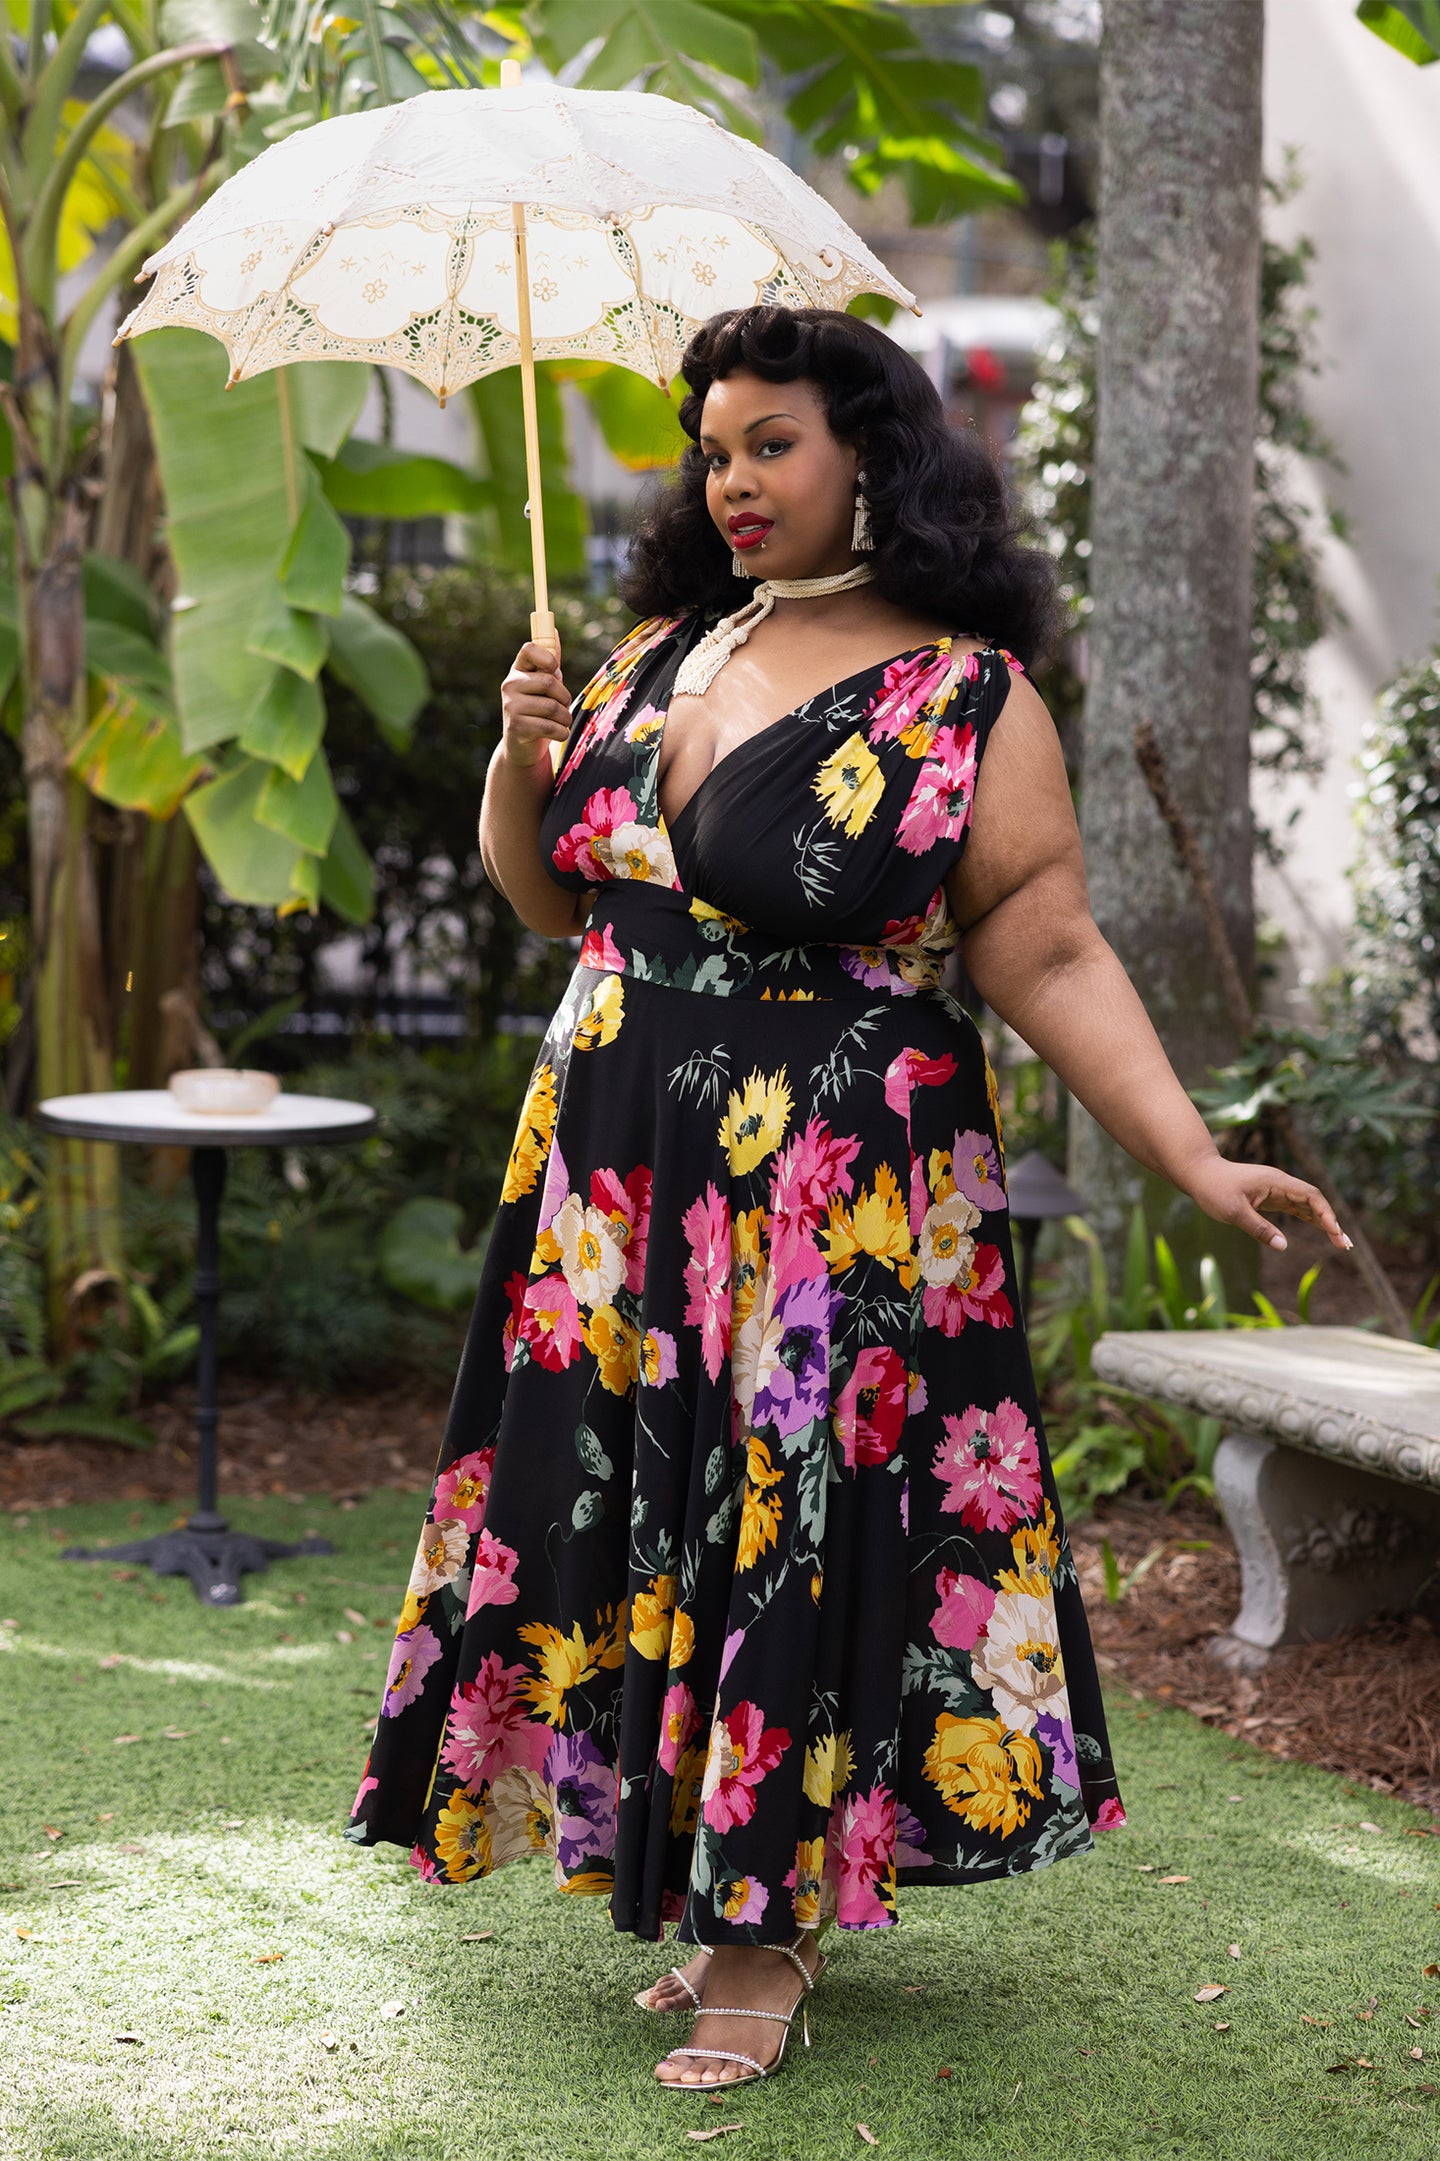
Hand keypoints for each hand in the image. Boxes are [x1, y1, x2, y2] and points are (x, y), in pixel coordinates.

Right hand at [500, 637, 569, 768]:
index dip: (547, 657)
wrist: (522, 747)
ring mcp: (511, 706)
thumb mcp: (545, 686)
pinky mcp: (516, 727)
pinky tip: (558, 734)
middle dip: (564, 697)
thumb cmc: (538, 711)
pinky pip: (550, 726)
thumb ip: (550, 663)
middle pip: (549, 682)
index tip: (554, 670)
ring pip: (552, 707)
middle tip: (563, 707)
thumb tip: (554, 632)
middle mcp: (510, 685)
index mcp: (518, 670)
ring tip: (562, 723)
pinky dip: (561, 733)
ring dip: (565, 718)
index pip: (529, 649)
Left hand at [1182, 1153, 1351, 1253]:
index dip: (1325, 1213)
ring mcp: (1276, 1191)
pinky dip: (1309, 1219)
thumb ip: (1259, 1229)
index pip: (1310, 1195)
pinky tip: (1321, 1230)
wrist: (1198, 1174)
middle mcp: (1280, 1184)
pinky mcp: (1270, 1198)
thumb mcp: (1234, 1212)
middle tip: (1344, 1244)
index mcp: (1276, 1182)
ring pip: (1307, 1206)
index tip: (1334, 1231)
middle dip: (1331, 1221)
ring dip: (1323, 1222)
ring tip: (1339, 1242)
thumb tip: (1284, 1247)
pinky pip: (1296, 1209)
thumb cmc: (1214, 1189)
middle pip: (1314, 1201)